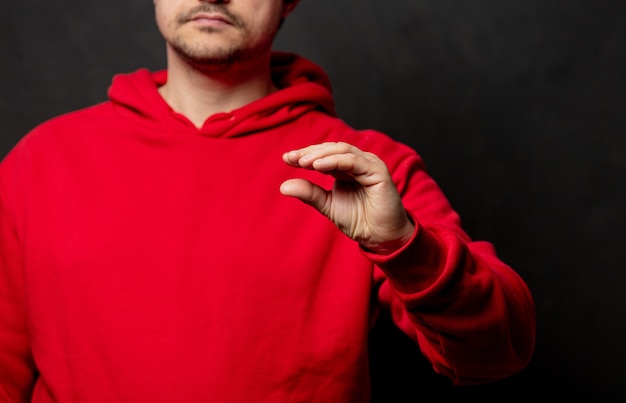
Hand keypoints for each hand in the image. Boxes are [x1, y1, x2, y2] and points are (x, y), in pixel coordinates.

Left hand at [280, 142, 414, 253]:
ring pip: (342, 150)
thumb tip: (283, 186)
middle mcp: (358, 162)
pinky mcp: (378, 171)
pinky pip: (354, 161)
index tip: (286, 158)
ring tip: (303, 162)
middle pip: (331, 149)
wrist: (379, 237)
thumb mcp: (328, 205)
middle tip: (291, 158)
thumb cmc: (358, 221)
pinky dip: (335, 161)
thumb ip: (309, 193)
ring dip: (320, 155)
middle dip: (310, 152)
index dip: (305, 154)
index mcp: (346, 168)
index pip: (323, 155)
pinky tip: (318, 167)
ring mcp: (369, 165)